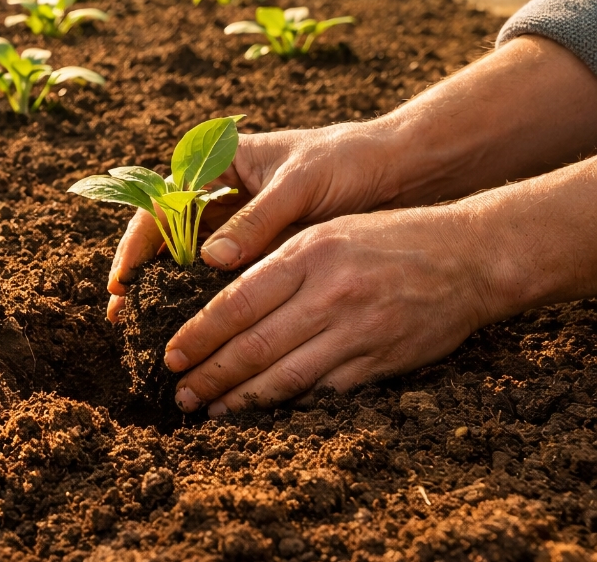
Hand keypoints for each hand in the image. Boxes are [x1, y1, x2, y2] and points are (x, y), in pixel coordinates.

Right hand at [106, 123, 398, 320]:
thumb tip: (211, 260)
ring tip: (143, 328)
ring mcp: (237, 221)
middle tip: (121, 315)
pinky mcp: (258, 246)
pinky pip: (219, 274)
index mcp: (218, 163)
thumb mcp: (301, 183)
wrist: (397, 168)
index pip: (160, 201)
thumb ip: (258, 219)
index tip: (123, 279)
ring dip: (163, 290)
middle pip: (163, 235)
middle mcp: (218, 192)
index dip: (137, 242)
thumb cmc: (347, 160)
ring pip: (185, 259)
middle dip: (140, 274)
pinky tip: (188, 324)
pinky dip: (200, 297)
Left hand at [165, 204, 502, 414]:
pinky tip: (261, 410)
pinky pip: (323, 390)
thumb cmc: (390, 237)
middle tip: (179, 392)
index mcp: (308, 255)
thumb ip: (275, 263)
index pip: (236, 303)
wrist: (471, 257)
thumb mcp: (326, 231)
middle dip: (209, 375)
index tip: (170, 354)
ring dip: (240, 399)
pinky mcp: (380, 361)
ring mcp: (357, 333)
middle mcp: (329, 295)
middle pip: (253, 346)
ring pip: (284, 376)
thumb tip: (219, 301)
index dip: (199, 335)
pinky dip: (287, 402)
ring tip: (208, 409)